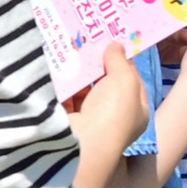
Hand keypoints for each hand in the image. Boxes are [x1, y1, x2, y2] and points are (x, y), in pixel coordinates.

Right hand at [63, 50, 151, 187]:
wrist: (78, 146)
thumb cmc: (111, 116)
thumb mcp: (125, 83)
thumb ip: (121, 62)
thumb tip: (116, 46)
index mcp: (134, 115)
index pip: (131, 84)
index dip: (123, 64)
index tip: (110, 44)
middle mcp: (111, 121)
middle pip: (103, 87)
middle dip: (95, 67)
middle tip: (85, 41)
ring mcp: (85, 123)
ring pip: (80, 91)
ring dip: (74, 73)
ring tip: (65, 47)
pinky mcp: (62, 123)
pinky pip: (60, 97)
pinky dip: (56, 83)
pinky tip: (52, 64)